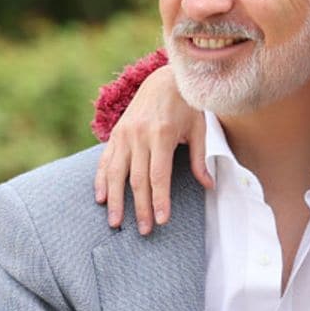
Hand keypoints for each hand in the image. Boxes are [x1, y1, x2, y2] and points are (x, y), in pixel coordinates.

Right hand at [94, 66, 209, 234]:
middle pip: (137, 180)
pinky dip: (101, 180)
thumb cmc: (187, 106)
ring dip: (115, 200)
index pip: (158, 176)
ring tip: (116, 223)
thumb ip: (199, 159)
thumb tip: (209, 186)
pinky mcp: (116, 134)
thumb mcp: (199, 130)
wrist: (164, 80)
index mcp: (161, 135)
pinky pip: (105, 160)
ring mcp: (124, 134)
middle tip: (144, 230)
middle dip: (140, 208)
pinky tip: (100, 198)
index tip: (161, 220)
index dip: (159, 200)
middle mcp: (139, 136)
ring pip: (116, 174)